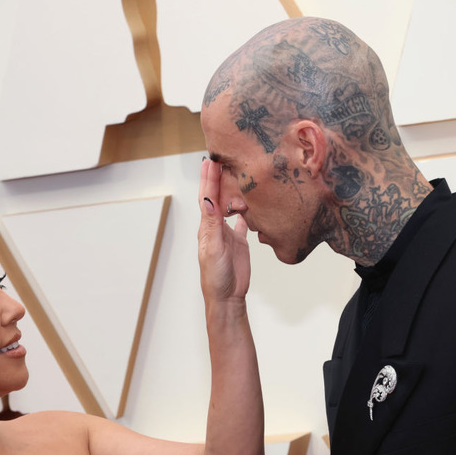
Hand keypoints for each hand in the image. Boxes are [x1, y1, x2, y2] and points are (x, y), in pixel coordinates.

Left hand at [198, 159, 249, 301]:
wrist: (227, 296)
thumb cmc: (216, 277)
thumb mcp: (213, 249)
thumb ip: (213, 224)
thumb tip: (208, 200)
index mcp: (207, 227)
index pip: (207, 197)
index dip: (209, 178)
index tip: (211, 159)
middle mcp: (216, 227)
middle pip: (217, 197)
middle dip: (218, 178)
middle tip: (222, 158)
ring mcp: (228, 233)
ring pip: (230, 206)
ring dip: (232, 191)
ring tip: (237, 175)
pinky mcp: (240, 242)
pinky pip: (243, 222)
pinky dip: (245, 211)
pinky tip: (248, 201)